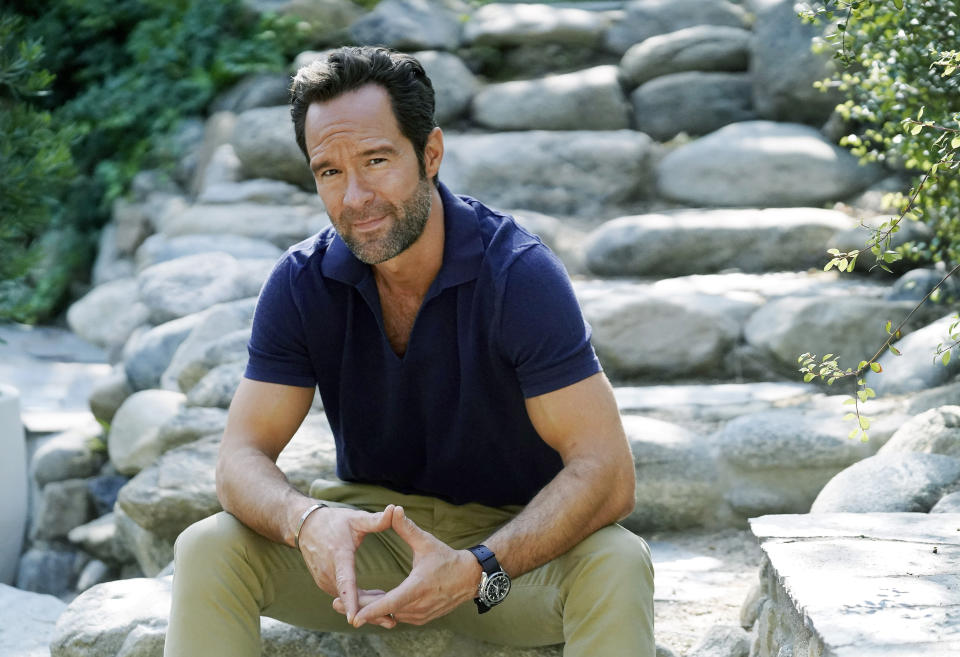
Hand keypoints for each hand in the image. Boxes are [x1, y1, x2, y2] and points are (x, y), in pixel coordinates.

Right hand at [297, 503, 395, 624]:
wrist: (306, 525)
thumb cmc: (334, 521)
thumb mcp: (355, 518)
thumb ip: (376, 519)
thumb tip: (394, 510)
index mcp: (338, 557)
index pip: (345, 582)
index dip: (350, 601)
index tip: (355, 618)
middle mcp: (328, 572)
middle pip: (349, 598)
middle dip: (369, 611)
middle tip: (392, 621)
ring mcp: (324, 580)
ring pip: (347, 600)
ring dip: (366, 606)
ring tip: (390, 612)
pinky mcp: (324, 583)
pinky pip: (343, 596)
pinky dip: (357, 601)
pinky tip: (376, 599)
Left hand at [346, 506, 481, 627]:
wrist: (469, 578)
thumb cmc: (447, 558)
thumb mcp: (426, 541)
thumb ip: (406, 527)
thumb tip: (394, 509)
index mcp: (417, 588)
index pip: (389, 602)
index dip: (370, 609)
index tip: (352, 616)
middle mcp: (418, 606)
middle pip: (383, 611)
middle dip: (360, 608)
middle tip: (334, 604)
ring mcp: (420, 615)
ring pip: (389, 615)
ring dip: (372, 610)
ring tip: (349, 602)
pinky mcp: (421, 618)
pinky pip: (398, 615)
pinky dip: (385, 610)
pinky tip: (372, 603)